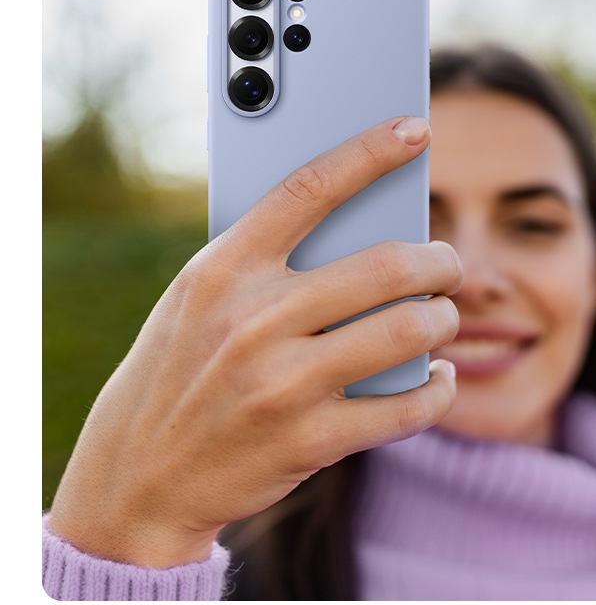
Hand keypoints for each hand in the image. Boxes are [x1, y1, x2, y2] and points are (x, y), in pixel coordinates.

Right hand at [48, 116, 460, 567]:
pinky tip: (434, 377)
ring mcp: (281, 383)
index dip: (369, 152)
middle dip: (439, 262)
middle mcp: (253, 319)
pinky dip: (435, 388)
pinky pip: (405, 407)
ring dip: (443, 321)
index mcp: (223, 270)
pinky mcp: (308, 440)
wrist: (139, 475)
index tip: (415, 129)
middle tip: (447, 266)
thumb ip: (264, 263)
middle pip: (385, 265)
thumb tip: (361, 230)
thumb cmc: (179, 371)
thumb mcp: (200, 300)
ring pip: (407, 331)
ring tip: (441, 319)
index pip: (308, 188)